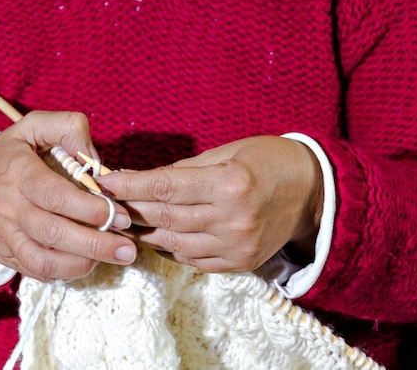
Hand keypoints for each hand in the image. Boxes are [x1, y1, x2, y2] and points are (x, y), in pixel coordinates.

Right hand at [0, 111, 134, 280]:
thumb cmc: (6, 157)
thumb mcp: (31, 127)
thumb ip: (67, 128)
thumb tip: (95, 159)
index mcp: (19, 174)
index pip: (56, 196)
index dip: (90, 209)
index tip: (120, 215)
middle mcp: (10, 208)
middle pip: (54, 233)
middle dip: (96, 244)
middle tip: (128, 248)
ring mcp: (6, 236)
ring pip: (44, 261)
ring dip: (82, 264)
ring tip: (113, 258)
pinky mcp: (7, 256)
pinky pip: (36, 272)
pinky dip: (64, 273)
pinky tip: (88, 262)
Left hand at [96, 136, 323, 272]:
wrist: (312, 193)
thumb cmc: (267, 161)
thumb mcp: (227, 152)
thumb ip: (184, 170)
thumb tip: (142, 179)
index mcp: (229, 184)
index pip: (166, 186)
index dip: (130, 185)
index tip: (105, 181)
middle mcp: (232, 219)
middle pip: (165, 217)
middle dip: (130, 208)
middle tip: (105, 201)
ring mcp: (236, 246)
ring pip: (173, 243)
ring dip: (144, 231)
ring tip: (124, 219)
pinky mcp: (239, 264)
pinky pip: (191, 259)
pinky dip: (170, 247)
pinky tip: (158, 234)